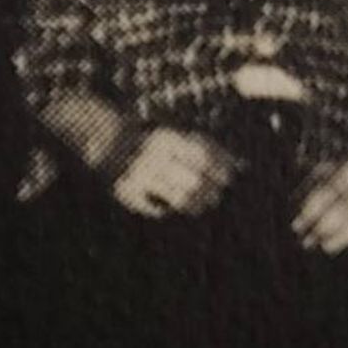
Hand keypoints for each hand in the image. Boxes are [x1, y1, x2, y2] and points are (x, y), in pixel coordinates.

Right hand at [110, 128, 237, 218]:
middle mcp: (154, 157)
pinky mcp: (126, 191)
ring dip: (194, 205)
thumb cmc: (152, 142)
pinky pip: (154, 208)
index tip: (228, 179)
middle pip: (193, 182)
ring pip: (178, 198)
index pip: (202, 157)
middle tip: (215, 197)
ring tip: (200, 206)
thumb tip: (240, 164)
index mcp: (166, 139)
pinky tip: (170, 208)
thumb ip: (204, 148)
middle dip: (209, 192)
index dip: (220, 170)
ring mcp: (140, 175)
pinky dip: (164, 210)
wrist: (106, 141)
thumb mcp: (175, 137)